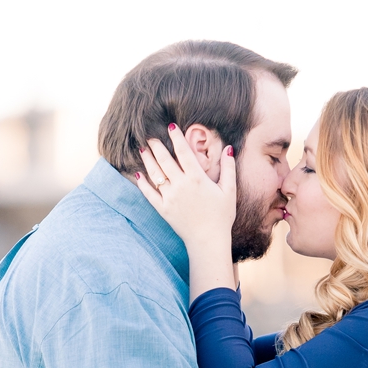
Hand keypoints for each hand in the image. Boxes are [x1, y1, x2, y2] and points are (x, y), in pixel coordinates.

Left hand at [133, 128, 235, 292]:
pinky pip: (149, 194)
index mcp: (197, 178)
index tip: (170, 126)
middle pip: (165, 160)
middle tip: (149, 135)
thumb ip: (229, 168)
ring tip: (142, 149)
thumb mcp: (229, 191)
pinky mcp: (163, 209)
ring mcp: (170, 197)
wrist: (208, 240)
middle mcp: (181, 185)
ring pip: (155, 174)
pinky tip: (138, 175)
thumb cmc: (221, 216)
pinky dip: (142, 184)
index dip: (176, 137)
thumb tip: (229, 148)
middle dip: (156, 146)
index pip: (184, 152)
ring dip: (147, 160)